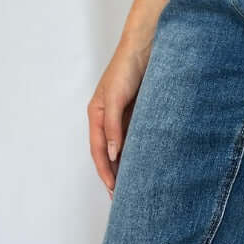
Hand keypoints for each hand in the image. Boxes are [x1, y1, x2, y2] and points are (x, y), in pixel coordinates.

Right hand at [87, 29, 152, 195]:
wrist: (146, 46)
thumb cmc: (125, 68)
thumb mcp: (115, 97)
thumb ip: (113, 125)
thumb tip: (113, 153)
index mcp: (96, 115)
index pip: (99, 150)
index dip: (105, 171)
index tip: (113, 189)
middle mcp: (108, 118)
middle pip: (109, 153)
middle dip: (114, 175)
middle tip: (123, 197)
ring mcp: (123, 116)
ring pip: (123, 148)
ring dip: (127, 166)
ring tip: (134, 187)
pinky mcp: (139, 113)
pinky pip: (137, 138)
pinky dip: (139, 152)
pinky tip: (146, 164)